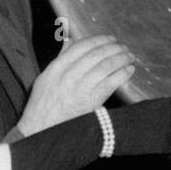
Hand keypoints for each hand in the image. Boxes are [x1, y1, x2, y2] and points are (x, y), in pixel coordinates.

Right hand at [18, 35, 135, 133]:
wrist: (41, 130)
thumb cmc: (42, 105)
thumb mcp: (45, 78)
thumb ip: (60, 58)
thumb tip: (69, 39)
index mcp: (56, 68)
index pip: (81, 46)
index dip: (99, 40)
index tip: (109, 39)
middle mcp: (68, 76)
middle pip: (96, 54)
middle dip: (113, 48)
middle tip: (123, 47)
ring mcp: (79, 89)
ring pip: (105, 66)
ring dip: (121, 59)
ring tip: (129, 56)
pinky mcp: (90, 102)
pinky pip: (110, 83)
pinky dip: (122, 74)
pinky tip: (129, 70)